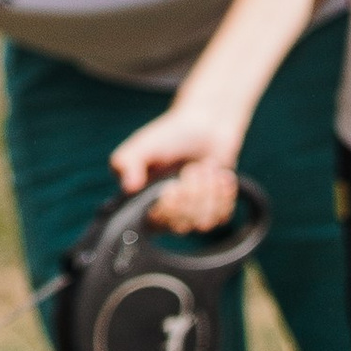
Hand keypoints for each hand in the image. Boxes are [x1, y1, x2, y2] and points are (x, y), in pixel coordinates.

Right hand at [108, 102, 244, 233]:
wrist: (206, 126)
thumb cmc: (171, 134)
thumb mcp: (144, 143)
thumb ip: (126, 161)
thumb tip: (128, 187)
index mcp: (143, 199)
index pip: (156, 222)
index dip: (169, 206)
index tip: (172, 185)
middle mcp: (166, 211)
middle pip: (182, 224)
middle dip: (192, 192)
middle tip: (192, 168)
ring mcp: (191, 213)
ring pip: (204, 223)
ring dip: (209, 190)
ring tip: (206, 168)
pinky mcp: (213, 211)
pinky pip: (222, 217)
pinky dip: (224, 194)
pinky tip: (219, 175)